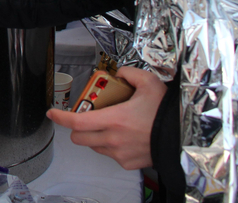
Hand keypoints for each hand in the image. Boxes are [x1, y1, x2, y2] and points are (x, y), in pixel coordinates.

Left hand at [47, 67, 166, 169]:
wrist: (184, 136)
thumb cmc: (167, 113)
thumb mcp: (149, 83)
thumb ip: (129, 74)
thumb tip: (120, 74)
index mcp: (113, 119)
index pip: (76, 121)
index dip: (60, 117)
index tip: (53, 113)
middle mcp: (113, 139)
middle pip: (79, 137)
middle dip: (77, 127)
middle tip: (87, 116)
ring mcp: (119, 153)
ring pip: (93, 147)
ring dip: (94, 136)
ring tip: (109, 125)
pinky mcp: (127, 163)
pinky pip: (110, 155)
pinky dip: (110, 146)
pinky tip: (123, 136)